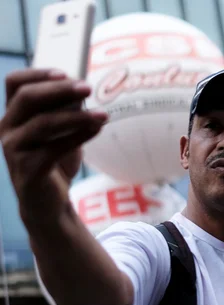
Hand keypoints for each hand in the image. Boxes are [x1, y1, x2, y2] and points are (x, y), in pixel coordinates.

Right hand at [0, 68, 107, 221]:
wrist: (48, 202)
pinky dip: (79, 136)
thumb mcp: (60, 132)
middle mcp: (6, 129)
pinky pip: (55, 148)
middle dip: (59, 90)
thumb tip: (82, 90)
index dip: (38, 73)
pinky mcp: (28, 169)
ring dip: (77, 116)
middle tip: (88, 88)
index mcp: (12, 115)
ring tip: (103, 115)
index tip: (65, 72)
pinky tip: (97, 130)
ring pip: (43, 123)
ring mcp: (14, 149)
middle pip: (27, 97)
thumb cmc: (54, 160)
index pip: (14, 83)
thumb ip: (65, 111)